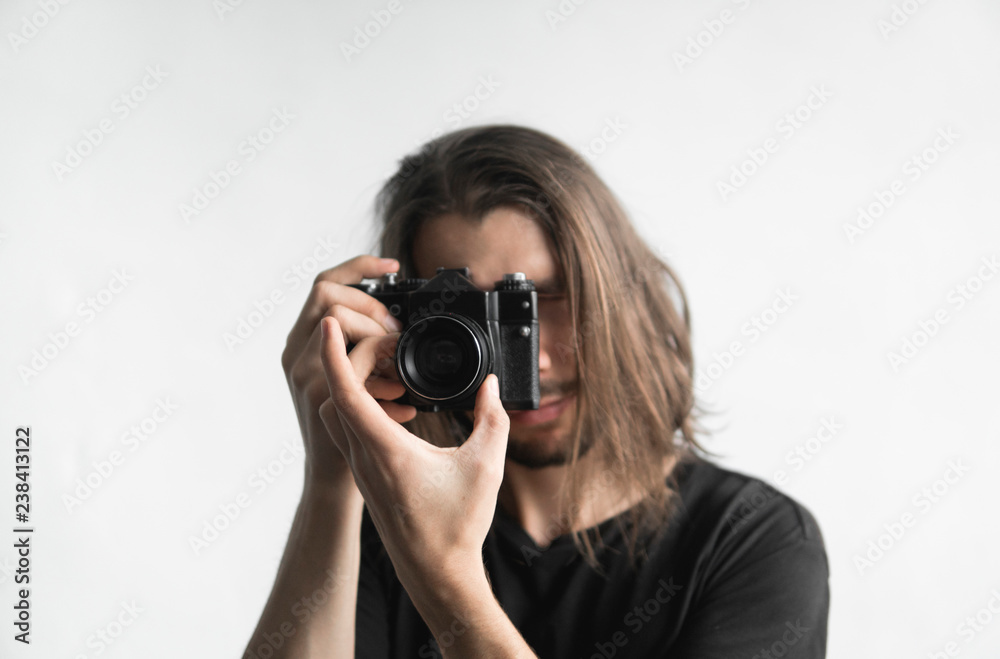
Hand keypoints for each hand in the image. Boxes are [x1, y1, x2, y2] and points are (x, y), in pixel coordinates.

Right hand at [281, 255, 411, 489]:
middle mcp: (296, 354)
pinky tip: (403, 403)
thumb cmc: (353, 431)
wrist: (337, 482)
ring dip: (374, 335)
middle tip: (396, 333)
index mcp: (305, 344)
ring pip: (336, 322)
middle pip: (327, 295)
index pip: (324, 285)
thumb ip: (365, 353)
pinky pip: (351, 366)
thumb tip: (398, 331)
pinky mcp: (318, 398)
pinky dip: (384, 379)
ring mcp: (303, 375)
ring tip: (398, 366)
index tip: (393, 266)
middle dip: (369, 305)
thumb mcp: (354, 382)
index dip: (358, 267)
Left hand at [317, 314, 510, 589]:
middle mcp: (364, 458)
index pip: (346, 392)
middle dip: (349, 359)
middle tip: (380, 342)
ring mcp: (362, 469)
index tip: (330, 323)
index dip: (334, 353)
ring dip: (354, 385)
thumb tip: (490, 385)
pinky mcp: (367, 477)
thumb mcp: (486, 466)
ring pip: (340, 414)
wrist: (437, 576)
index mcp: (385, 450)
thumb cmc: (457, 528)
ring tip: (385, 369)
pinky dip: (362, 407)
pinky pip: (350, 430)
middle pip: (337, 395)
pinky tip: (394, 406)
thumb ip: (491, 418)